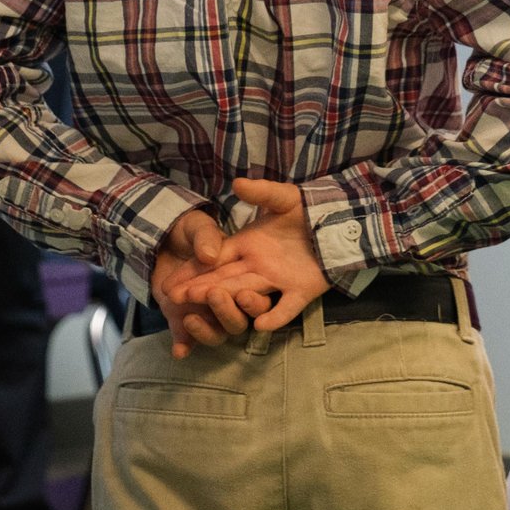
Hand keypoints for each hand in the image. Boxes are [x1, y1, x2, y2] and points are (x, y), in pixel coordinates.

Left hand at [149, 211, 269, 358]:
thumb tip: (208, 255)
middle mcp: (228, 301)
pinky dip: (184, 345)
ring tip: (190, 319)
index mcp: (241, 279)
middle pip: (237, 318)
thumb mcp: (197, 226)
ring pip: (218, 333)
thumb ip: (205, 237)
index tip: (244, 294)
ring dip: (207, 330)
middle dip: (226, 311)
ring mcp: (207, 314)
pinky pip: (188, 340)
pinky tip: (179, 350)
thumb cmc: (188, 231)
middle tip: (213, 296)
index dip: (252, 301)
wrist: (161, 238)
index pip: (252, 295)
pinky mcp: (183, 321)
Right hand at [175, 179, 330, 333]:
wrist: (339, 223)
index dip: (193, 270)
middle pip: (224, 279)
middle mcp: (257, 265)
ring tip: (205, 302)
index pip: (214, 259)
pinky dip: (274, 317)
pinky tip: (259, 326)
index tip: (170, 283)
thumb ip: (261, 192)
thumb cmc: (308, 209)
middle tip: (175, 297)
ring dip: (227, 299)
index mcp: (248, 244)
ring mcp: (278, 281)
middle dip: (199, 287)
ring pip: (247, 292)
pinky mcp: (301, 291)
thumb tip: (237, 183)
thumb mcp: (283, 197)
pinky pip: (286, 307)